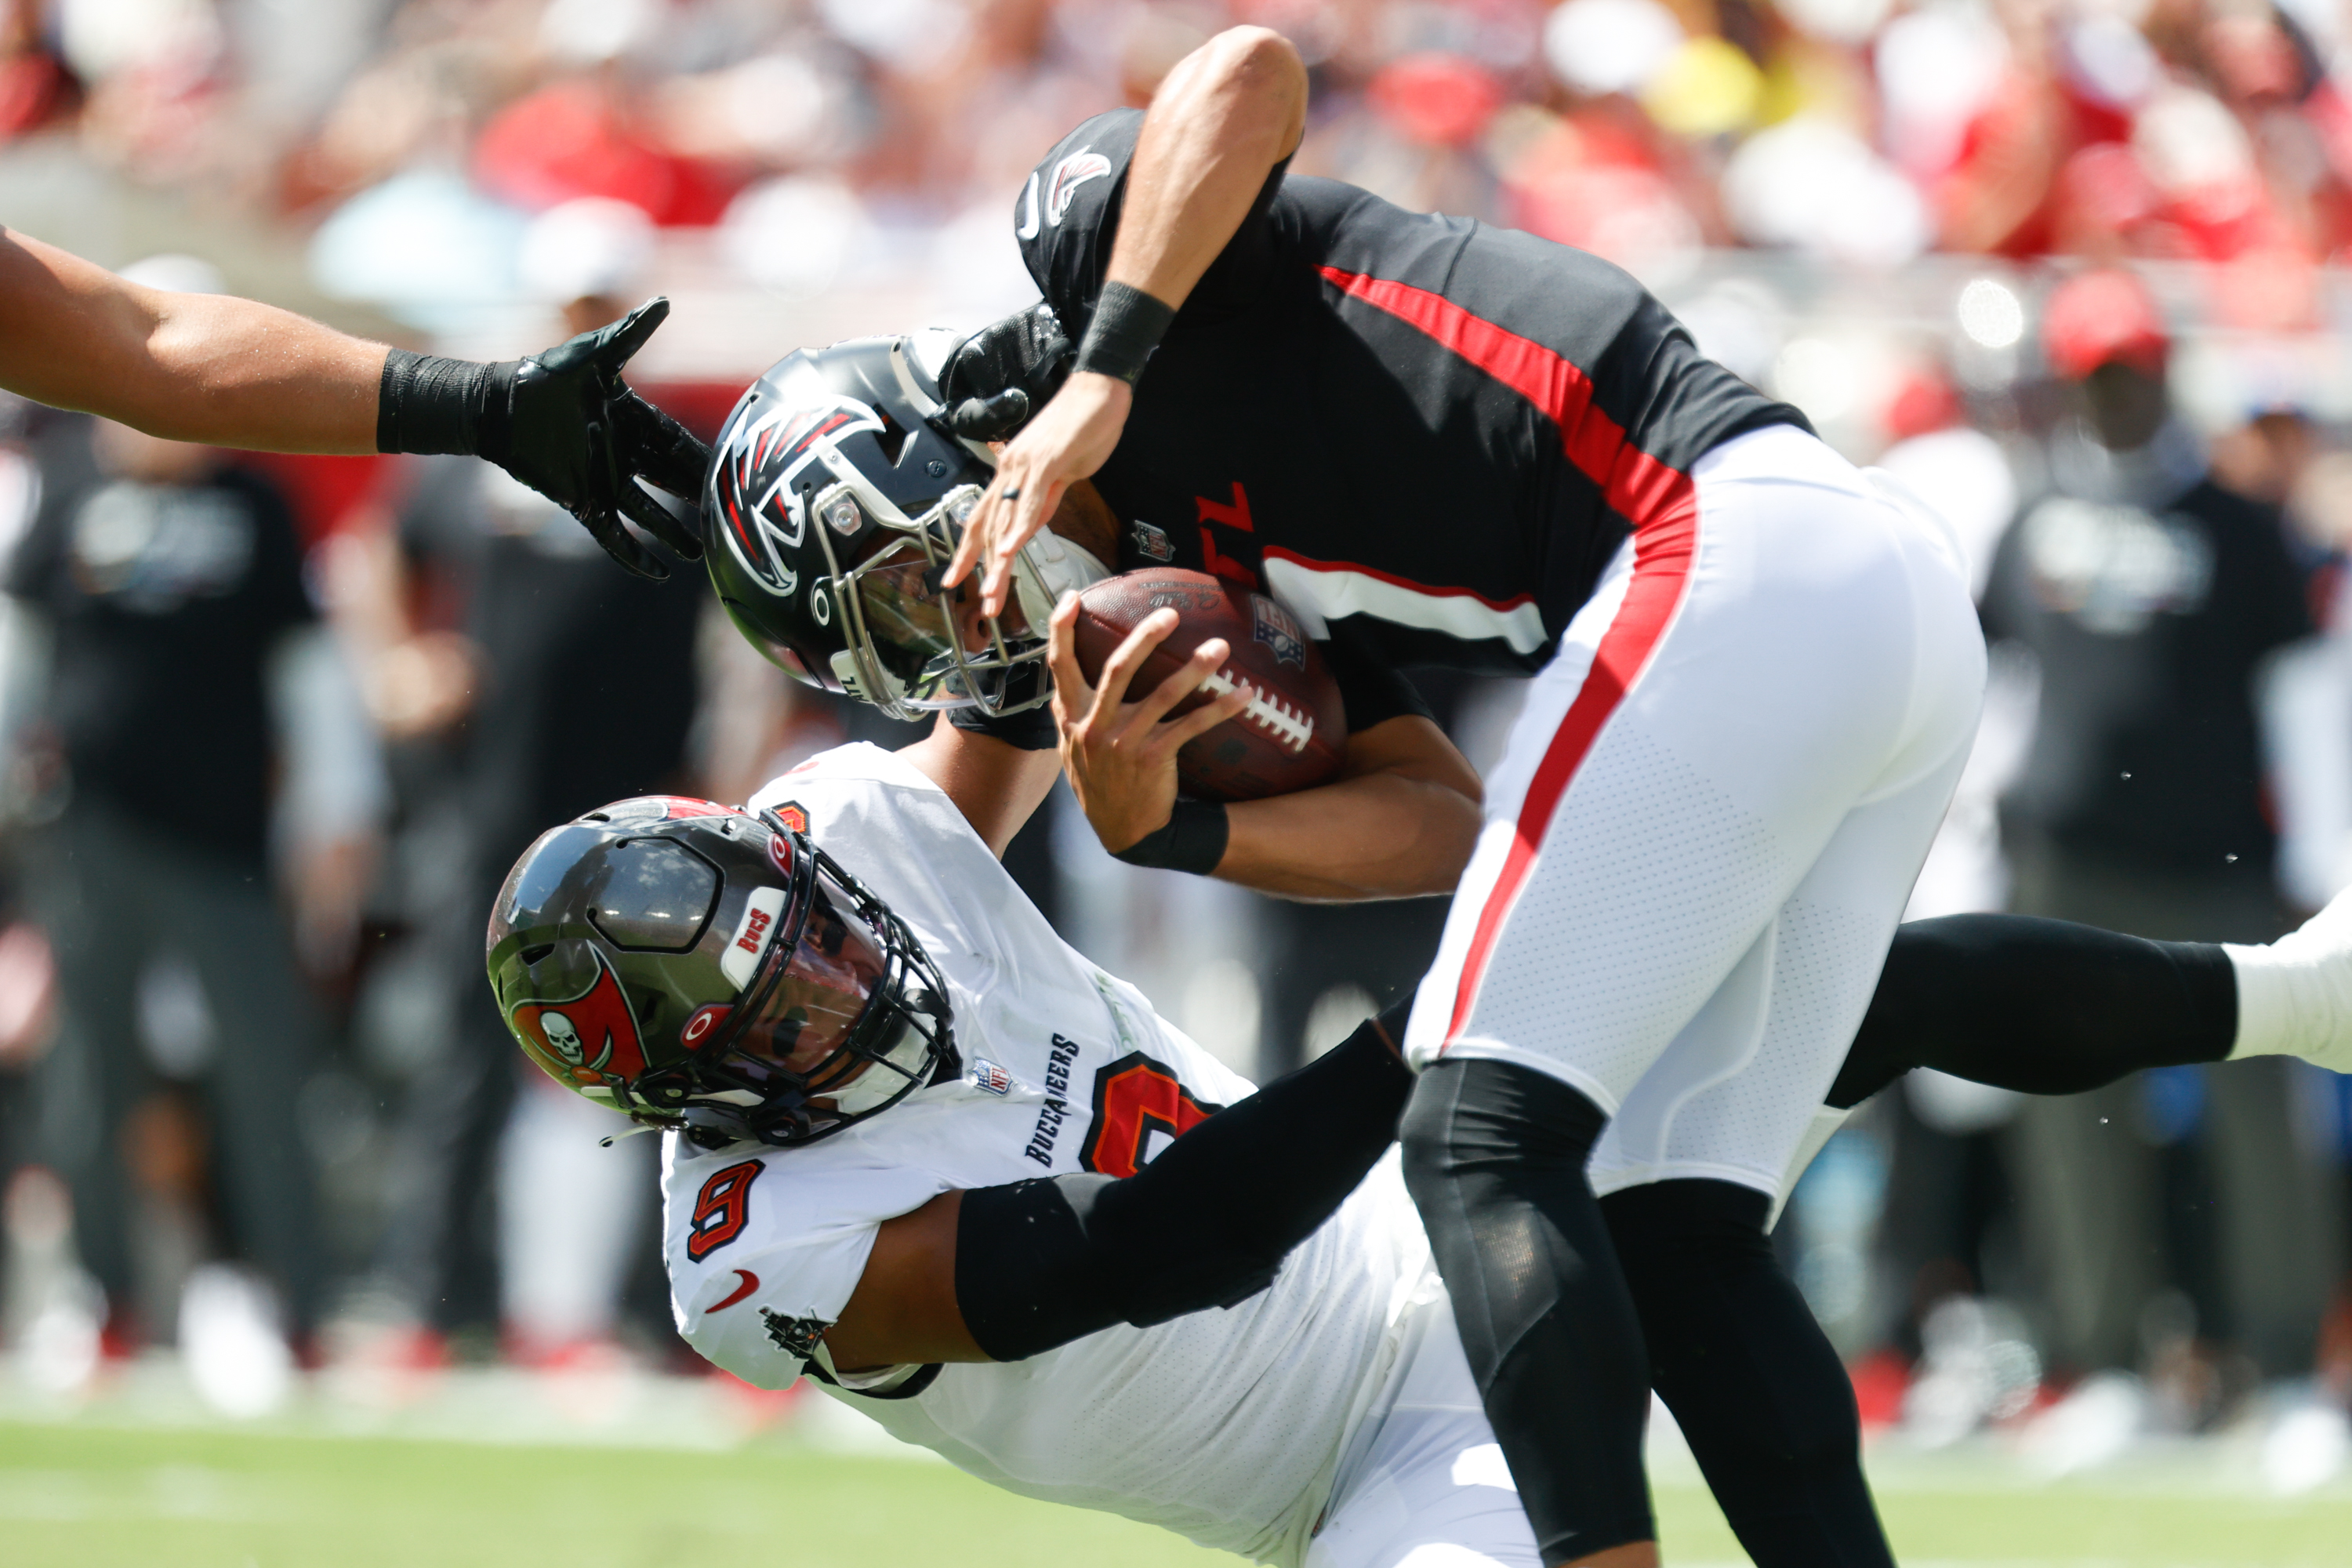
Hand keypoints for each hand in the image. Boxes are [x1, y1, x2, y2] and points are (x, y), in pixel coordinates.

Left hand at [496, 297, 711, 580]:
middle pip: (671, 482)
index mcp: (634, 420)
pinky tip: (655, 573)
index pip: (679, 445)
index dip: (704, 461)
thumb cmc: (545, 375)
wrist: (498, 405)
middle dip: (698, 501)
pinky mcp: (581, 500)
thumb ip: (632, 334)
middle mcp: (624, 452)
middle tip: (728, 520)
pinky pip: (612, 534)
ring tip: (696, 554)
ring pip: (648, 514)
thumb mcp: (594, 354)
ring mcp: (604, 479)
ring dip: (672, 534)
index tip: (731, 476)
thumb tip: (664, 302)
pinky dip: (632, 554)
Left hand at [946, 372, 1131, 618]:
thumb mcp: (1060, 471)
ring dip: (999, 561)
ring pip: (1006, 521)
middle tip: (982, 604)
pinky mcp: (1048, 461)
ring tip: (994, 592)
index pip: (983, 519)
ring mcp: (1026, 465)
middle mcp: (1009, 469)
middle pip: (988, 527)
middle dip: (981, 568)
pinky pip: (1032, 501)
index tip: (958, 579)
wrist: (1098, 388)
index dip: (968, 551)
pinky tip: (1012, 550)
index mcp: (1010, 472)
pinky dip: (1020, 528)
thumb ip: (1044, 497)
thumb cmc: (1082, 425)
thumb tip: (1034, 521)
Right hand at [1047, 596, 1250, 852]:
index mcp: (1071, 716)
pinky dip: (1220, 709)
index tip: (1073, 598)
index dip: (1062, 629)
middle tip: (1170, 613)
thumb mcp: (1070, 745)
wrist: (1121, 831)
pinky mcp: (1154, 758)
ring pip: (1163, 695)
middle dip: (1145, 636)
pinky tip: (1245, 695)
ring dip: (1194, 668)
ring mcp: (1125, 742)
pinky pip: (1192, 726)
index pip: (1059, 665)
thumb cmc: (1098, 781)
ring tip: (1220, 647)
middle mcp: (1094, 725)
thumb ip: (1071, 709)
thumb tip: (1070, 669)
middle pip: (1118, 668)